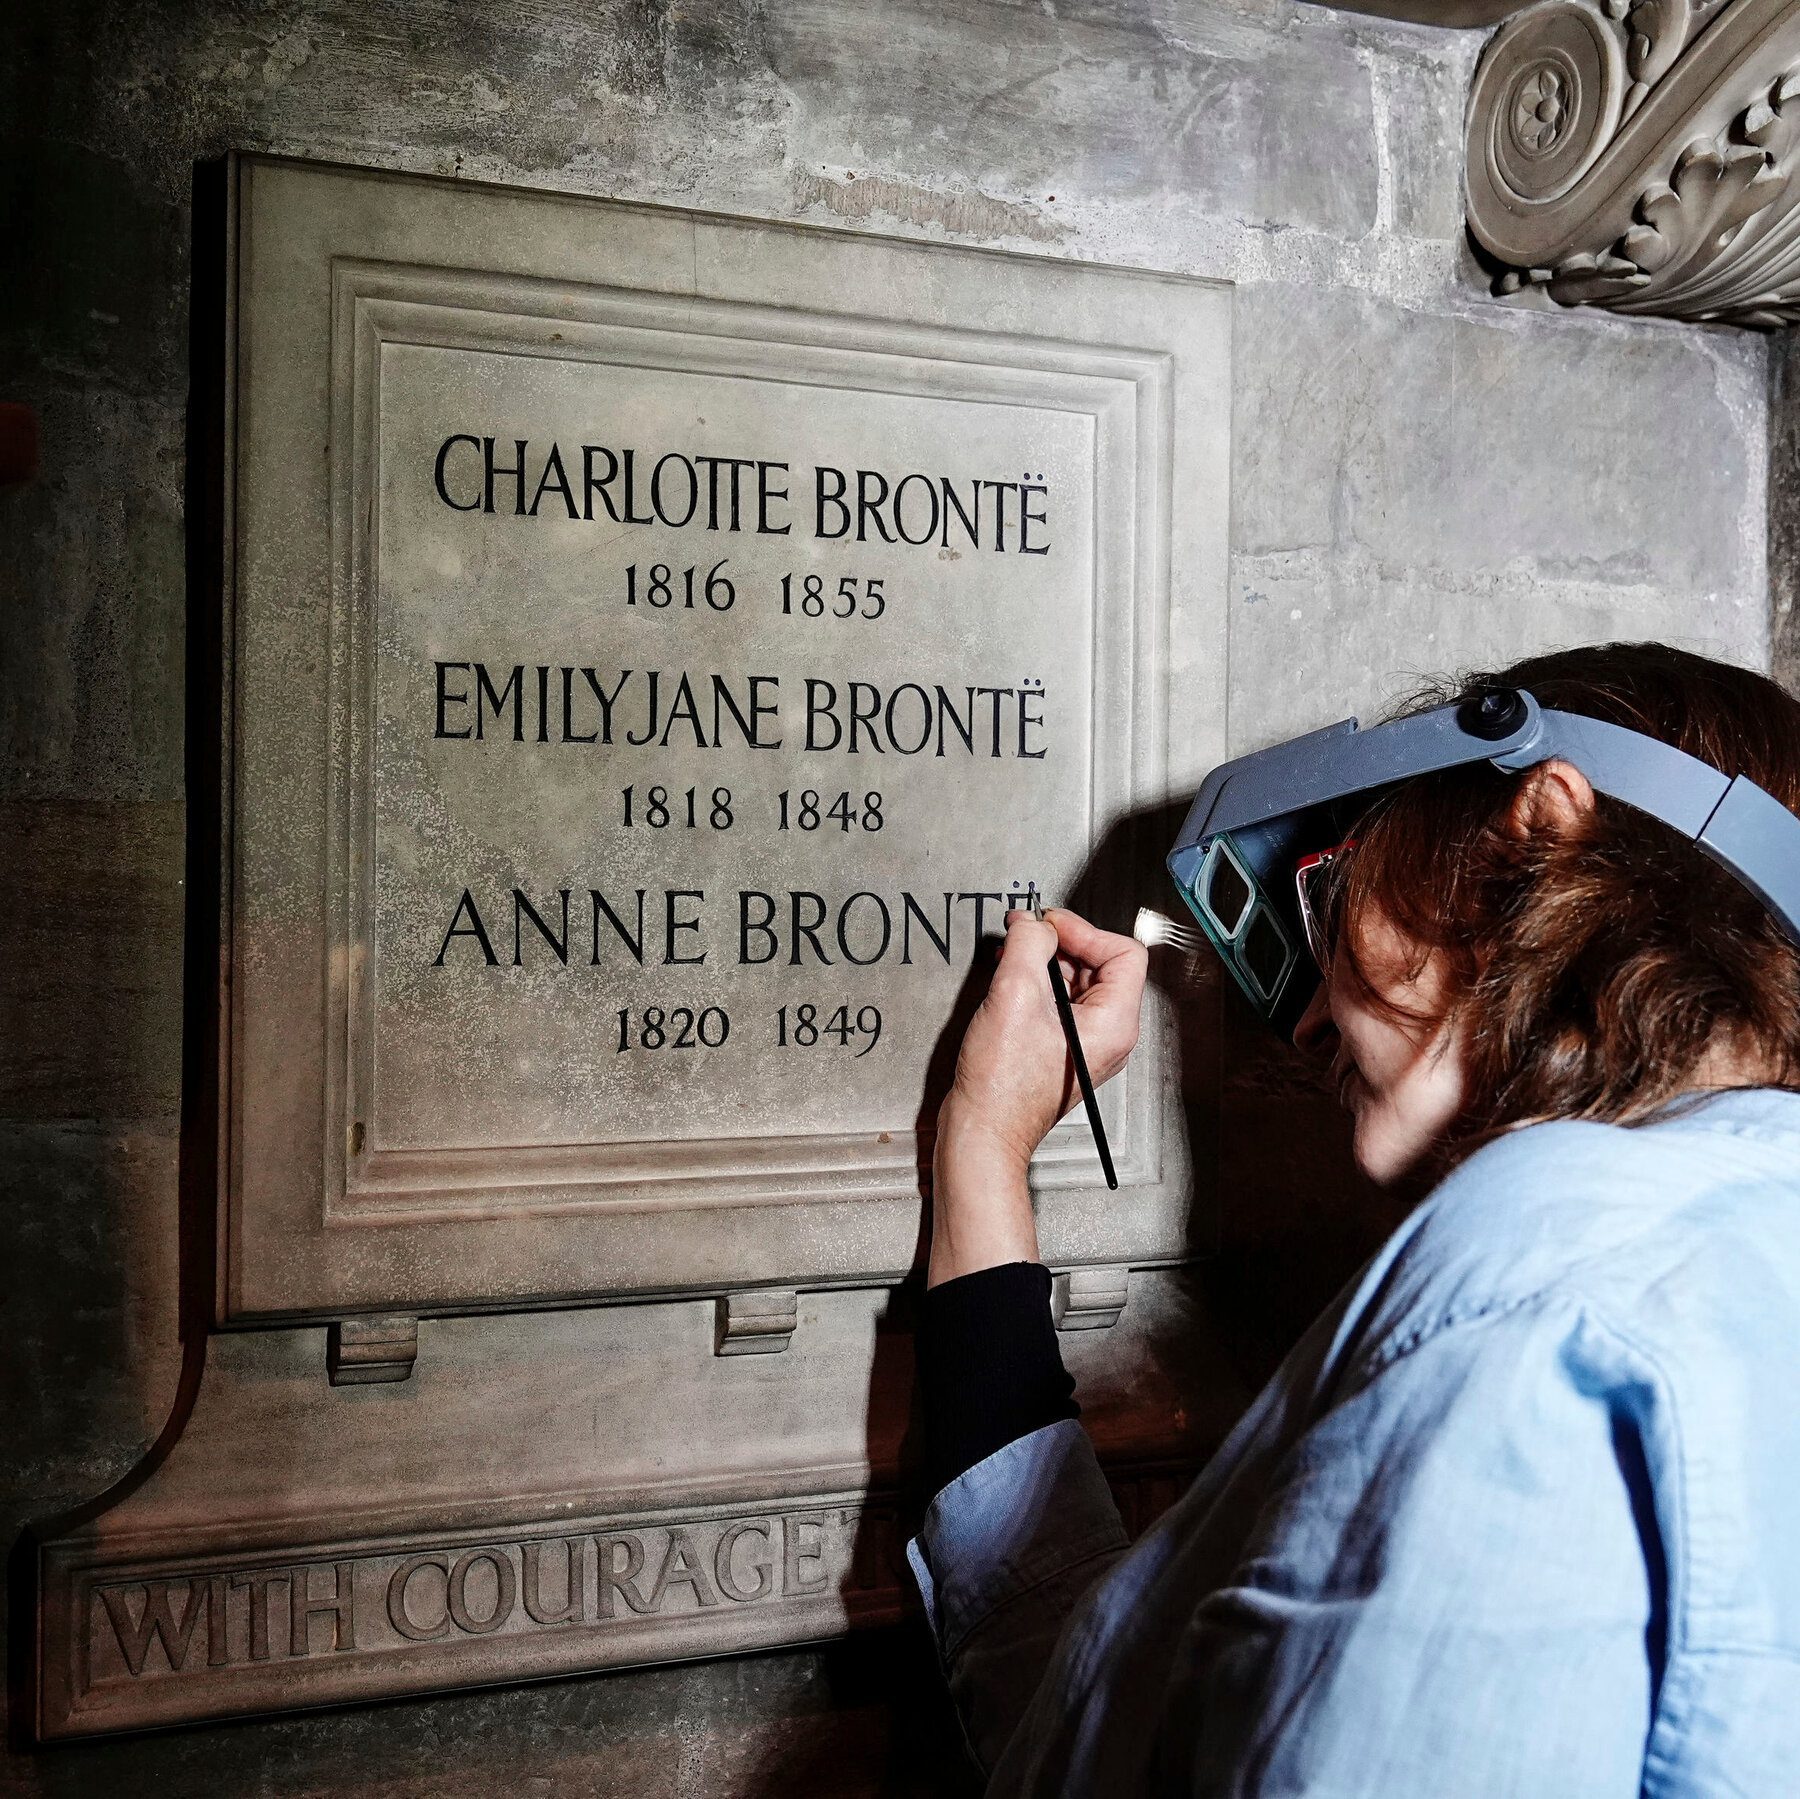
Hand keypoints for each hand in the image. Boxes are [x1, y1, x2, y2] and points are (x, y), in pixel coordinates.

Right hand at [928, 907, 1147, 1286]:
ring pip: (1074, 981)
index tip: (1050, 926)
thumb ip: (1029, 944)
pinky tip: (1008, 979)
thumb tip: (1033, 924)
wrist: (981, 1130)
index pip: (1123, 952)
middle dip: (1060, 943)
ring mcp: (1083, 1043)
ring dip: (1043, 961)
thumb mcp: (1015, 994)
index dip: (1085, 930)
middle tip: (1027, 934)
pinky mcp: (1057, 1048)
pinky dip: (1034, 983)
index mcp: (1114, 1024)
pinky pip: (1056, 1002)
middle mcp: (1107, 1035)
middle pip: (1099, 964)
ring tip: (1012, 956)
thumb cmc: (1003, 1087)